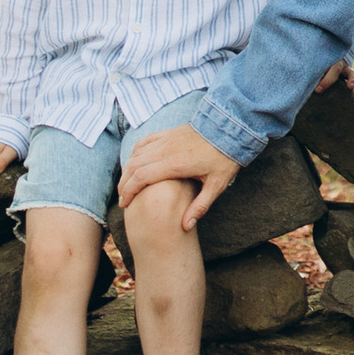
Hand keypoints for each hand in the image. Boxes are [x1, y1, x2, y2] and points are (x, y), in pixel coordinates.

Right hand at [116, 126, 242, 229]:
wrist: (230, 126)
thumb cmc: (225, 157)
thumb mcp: (216, 185)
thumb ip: (200, 206)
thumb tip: (185, 227)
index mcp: (176, 164)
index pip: (142, 177)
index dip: (129, 191)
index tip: (124, 204)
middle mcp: (167, 149)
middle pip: (135, 166)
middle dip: (124, 183)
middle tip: (122, 198)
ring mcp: (167, 138)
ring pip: (137, 153)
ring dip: (128, 169)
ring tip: (126, 184)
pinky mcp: (170, 132)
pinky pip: (146, 140)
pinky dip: (136, 152)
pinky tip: (134, 161)